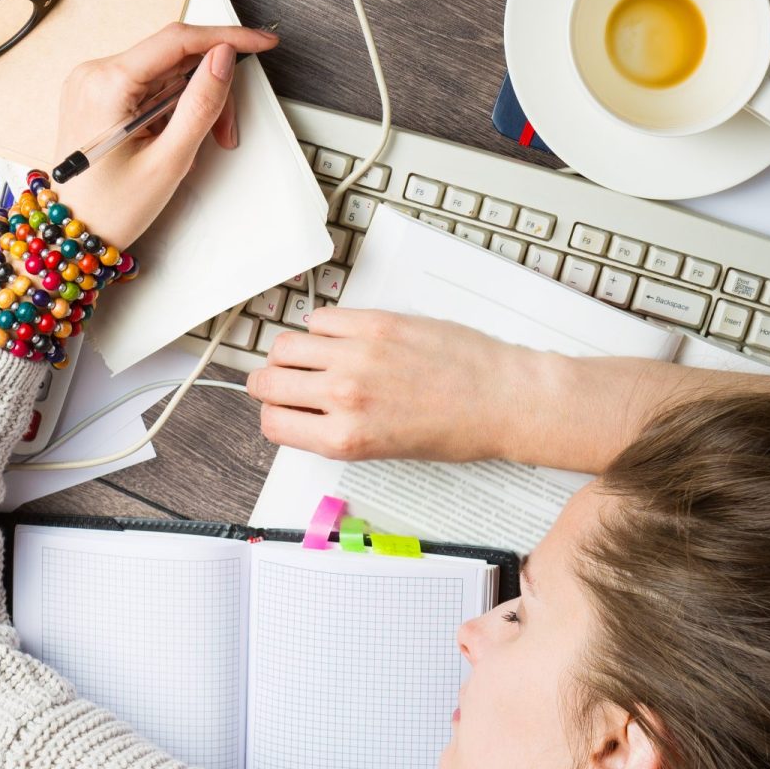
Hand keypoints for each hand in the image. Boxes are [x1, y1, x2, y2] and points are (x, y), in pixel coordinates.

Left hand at [0, 21, 275, 348]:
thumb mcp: (168, 160)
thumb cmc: (110, 208)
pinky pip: (148, 86)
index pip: (178, 40)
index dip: (227, 37)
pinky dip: (171, 108)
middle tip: (225, 131)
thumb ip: (200, 104)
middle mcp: (94, 74)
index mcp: (106, 83)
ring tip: (193, 146)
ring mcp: (92, 82)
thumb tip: (224, 58)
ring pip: (165, 74)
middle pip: (175, 58)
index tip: (260, 42)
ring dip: (191, 104)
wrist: (73, 233)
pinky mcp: (97, 94)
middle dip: (208, 90)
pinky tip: (172, 136)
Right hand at [245, 308, 531, 461]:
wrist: (501, 399)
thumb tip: (306, 414)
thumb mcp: (386, 451)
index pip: (272, 423)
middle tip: (283, 381)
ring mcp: (358, 355)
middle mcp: (344, 396)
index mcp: (345, 438)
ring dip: (290, 353)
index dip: (274, 415)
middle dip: (270, 383)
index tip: (282, 409)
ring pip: (286, 345)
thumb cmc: (457, 430)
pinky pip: (323, 318)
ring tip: (310, 357)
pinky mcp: (377, 323)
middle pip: (267, 381)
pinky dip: (322, 327)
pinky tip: (339, 337)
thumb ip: (338, 432)